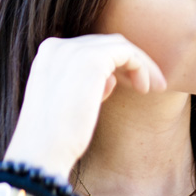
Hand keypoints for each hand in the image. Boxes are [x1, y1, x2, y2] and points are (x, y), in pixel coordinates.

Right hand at [3, 33, 166, 178]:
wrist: (41, 152)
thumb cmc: (54, 138)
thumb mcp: (68, 104)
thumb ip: (85, 85)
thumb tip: (111, 79)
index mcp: (47, 54)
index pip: (87, 48)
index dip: (112, 64)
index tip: (129, 85)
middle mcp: (58, 46)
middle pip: (104, 43)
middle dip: (128, 62)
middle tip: (147, 86)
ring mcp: (74, 50)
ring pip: (119, 45)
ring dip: (139, 64)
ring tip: (153, 87)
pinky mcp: (92, 60)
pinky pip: (127, 53)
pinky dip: (141, 66)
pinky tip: (144, 89)